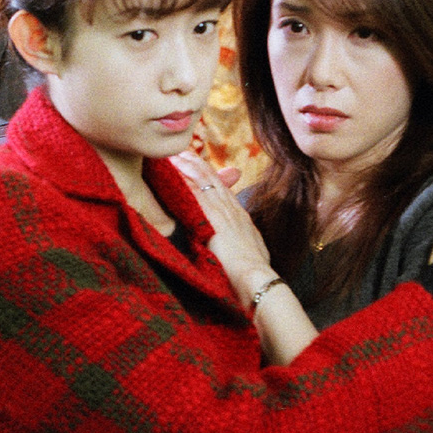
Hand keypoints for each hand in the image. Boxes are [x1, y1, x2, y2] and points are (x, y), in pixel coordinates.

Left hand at [172, 152, 271, 304]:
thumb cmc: (254, 278)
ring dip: (190, 166)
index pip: (223, 193)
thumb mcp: (250, 258)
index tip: (199, 168)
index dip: (211, 179)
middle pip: (214, 181)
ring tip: (175, 154)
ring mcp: (224, 213)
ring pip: (205, 182)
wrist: (258, 281)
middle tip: (183, 151)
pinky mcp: (213, 218)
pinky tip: (174, 169)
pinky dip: (185, 179)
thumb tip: (235, 250)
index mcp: (241, 221)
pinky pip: (197, 192)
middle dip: (198, 165)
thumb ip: (240, 249)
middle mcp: (233, 212)